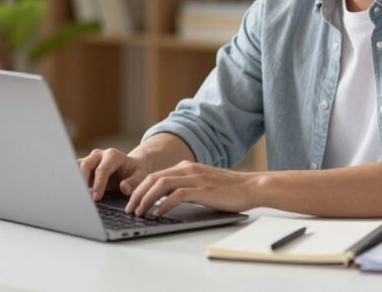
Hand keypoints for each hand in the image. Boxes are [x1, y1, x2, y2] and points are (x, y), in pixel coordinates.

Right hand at [78, 148, 149, 201]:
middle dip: (82, 181)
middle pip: (85, 165)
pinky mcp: (84, 167)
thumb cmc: (135, 172)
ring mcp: (90, 160)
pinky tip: (73, 194)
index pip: (102, 170)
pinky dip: (73, 182)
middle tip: (82, 197)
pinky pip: (75, 172)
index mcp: (113, 156)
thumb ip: (133, 182)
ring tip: (74, 195)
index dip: (99, 184)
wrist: (131, 167)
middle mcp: (99, 155)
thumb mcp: (141, 176)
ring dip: (74, 180)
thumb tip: (123, 187)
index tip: (97, 198)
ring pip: (77, 167)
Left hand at [125, 161, 261, 216]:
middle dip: (138, 194)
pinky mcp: (202, 190)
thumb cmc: (230, 190)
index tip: (132, 201)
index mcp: (187, 167)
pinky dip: (163, 204)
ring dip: (146, 200)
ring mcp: (195, 178)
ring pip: (161, 185)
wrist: (252, 187)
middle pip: (153, 179)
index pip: (156, 175)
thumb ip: (186, 188)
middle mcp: (188, 169)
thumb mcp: (203, 184)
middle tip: (129, 209)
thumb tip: (166, 200)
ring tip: (139, 213)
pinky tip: (157, 214)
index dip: (140, 188)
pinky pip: (176, 196)